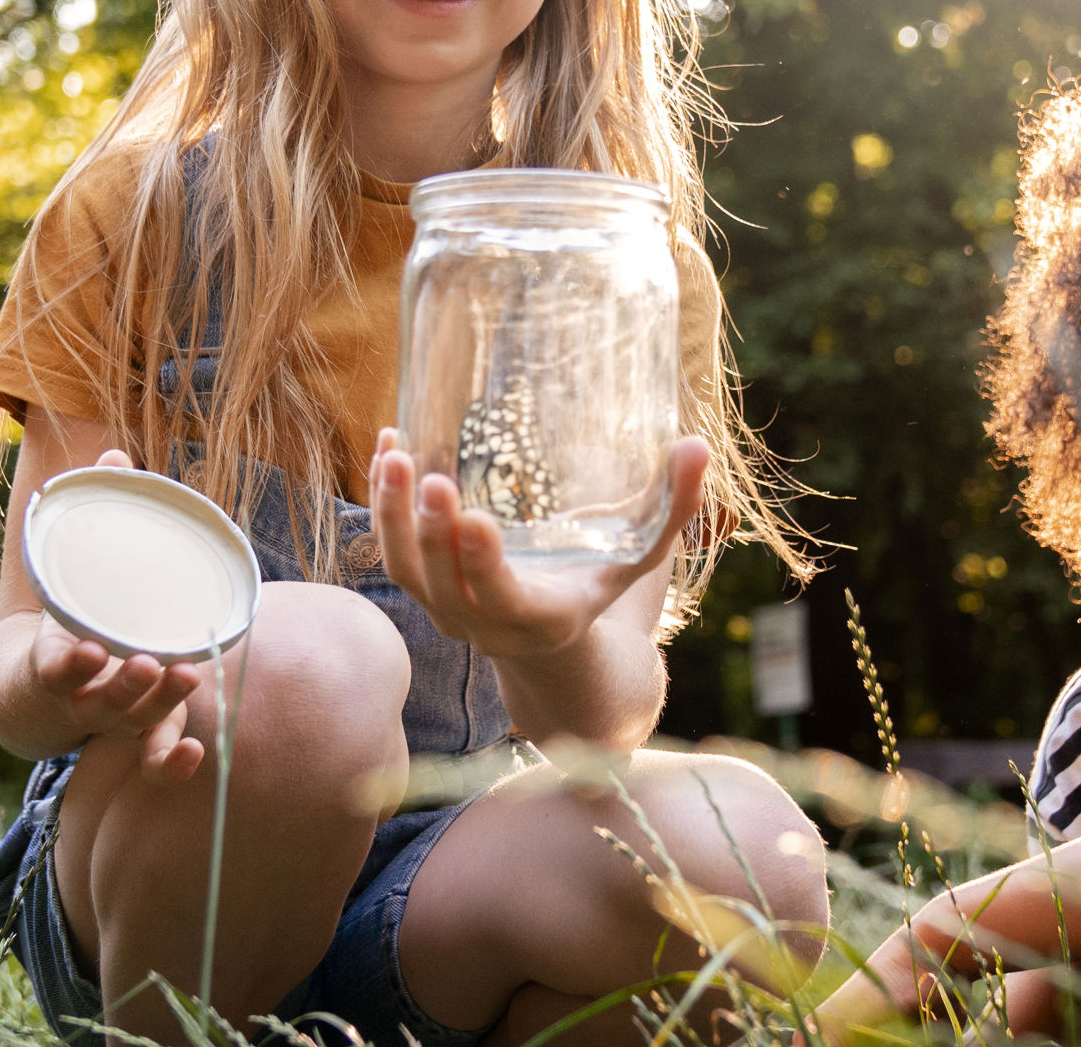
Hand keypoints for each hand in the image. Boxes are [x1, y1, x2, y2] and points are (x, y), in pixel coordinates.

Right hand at [19, 448, 209, 780]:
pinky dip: (170, 765)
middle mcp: (79, 696)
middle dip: (124, 687)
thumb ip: (95, 515)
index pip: (52, 668)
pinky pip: (150, 760)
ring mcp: (107, 720)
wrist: (37, 686)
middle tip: (145, 663)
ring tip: (186, 678)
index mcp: (56, 659)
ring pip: (128, 726)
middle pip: (98, 702)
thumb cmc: (66, 613)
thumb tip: (116, 451)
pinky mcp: (134, 736)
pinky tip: (198, 755)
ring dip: (156, 707)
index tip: (83, 650)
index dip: (66, 665)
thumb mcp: (70, 570)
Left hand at [370, 429, 711, 659]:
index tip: (475, 516)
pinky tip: (387, 447)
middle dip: (432, 533)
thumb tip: (697, 445)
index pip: (501, 599)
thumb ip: (673, 505)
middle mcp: (484, 624)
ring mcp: (446, 611)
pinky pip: (392, 552)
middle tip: (429, 476)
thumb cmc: (598, 581)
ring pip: (405, 572)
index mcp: (540, 617)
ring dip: (394, 517)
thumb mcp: (638, 552)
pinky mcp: (422, 588)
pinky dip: (383, 505)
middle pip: (442, 586)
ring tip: (395, 455)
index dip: (481, 564)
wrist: (547, 637)